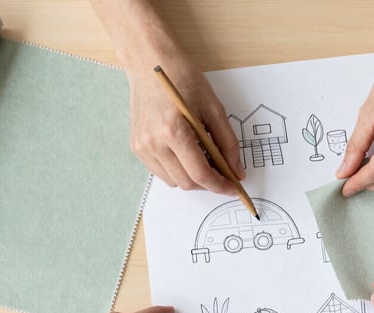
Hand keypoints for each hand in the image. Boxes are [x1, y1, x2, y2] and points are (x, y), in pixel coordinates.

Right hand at [127, 59, 244, 193]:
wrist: (149, 63)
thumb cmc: (183, 78)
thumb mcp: (214, 108)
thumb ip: (227, 143)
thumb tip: (237, 171)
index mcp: (173, 131)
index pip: (200, 173)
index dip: (220, 185)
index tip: (233, 188)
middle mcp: (153, 143)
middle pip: (187, 182)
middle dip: (208, 183)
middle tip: (223, 172)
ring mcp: (142, 147)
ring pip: (173, 181)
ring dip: (192, 178)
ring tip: (203, 158)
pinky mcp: (136, 147)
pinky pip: (160, 172)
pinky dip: (177, 170)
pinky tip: (185, 153)